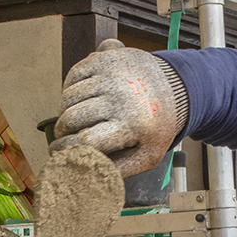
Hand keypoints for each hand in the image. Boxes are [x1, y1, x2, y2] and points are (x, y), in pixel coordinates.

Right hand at [51, 39, 187, 177]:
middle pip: (73, 117)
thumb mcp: (147, 156)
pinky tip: (77, 98)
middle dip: (62, 130)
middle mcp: (122, 98)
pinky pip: (74, 74)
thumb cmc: (157, 127)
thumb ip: (118, 169)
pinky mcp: (108, 58)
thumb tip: (84, 178)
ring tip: (72, 118)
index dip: (67, 149)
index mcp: (133, 125)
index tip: (58, 152)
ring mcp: (113, 75)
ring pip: (69, 96)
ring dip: (64, 110)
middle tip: (64, 136)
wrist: (179, 88)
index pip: (87, 140)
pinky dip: (69, 88)